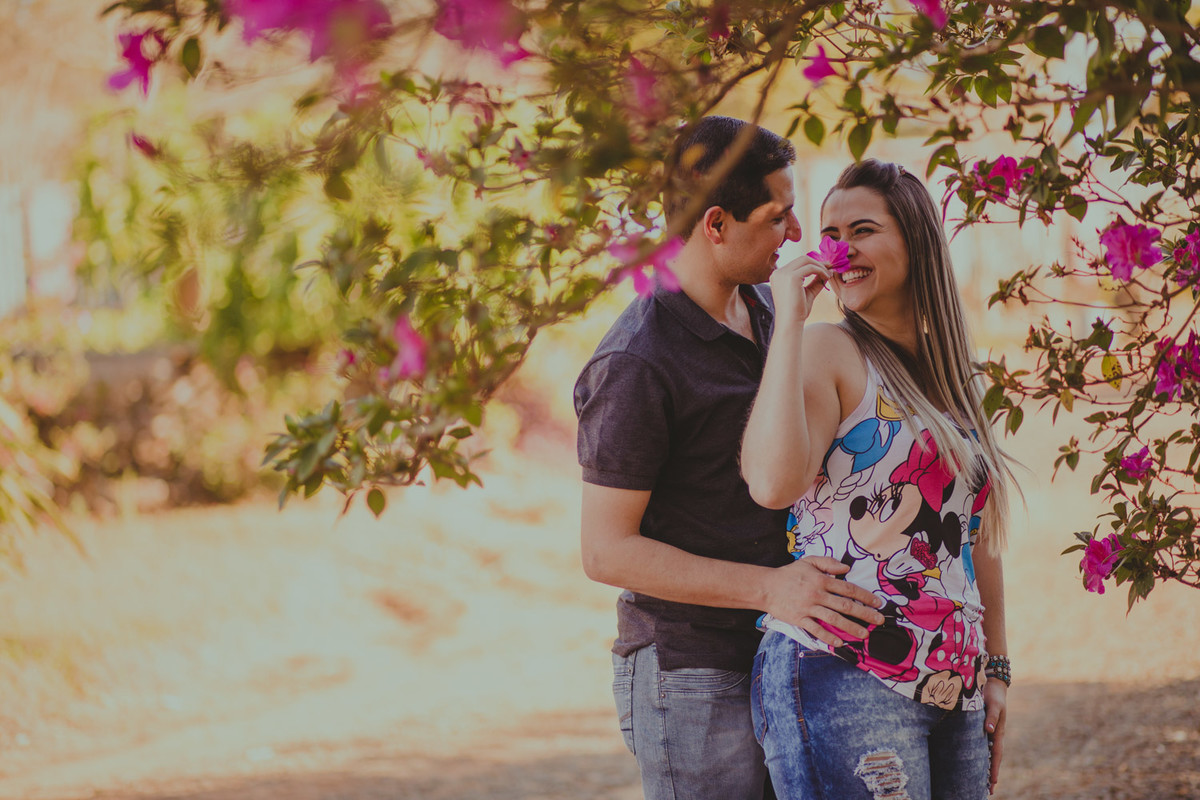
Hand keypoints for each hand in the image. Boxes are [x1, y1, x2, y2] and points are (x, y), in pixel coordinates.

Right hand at [762, 556, 884, 646]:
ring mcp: (808, 608)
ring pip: (834, 619)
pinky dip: (828, 637)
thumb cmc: (789, 574)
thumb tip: (846, 568)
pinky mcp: (799, 619)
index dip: (865, 596)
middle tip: (879, 620)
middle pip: (845, 605)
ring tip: (864, 634)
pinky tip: (839, 642)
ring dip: (851, 627)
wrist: (765, 586)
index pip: (848, 588)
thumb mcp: (808, 561)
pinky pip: (816, 630)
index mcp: (821, 579)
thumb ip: (828, 562)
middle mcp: (817, 594)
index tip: (877, 603)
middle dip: (864, 614)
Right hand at [769, 257, 831, 323]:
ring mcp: (783, 274)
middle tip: (829, 267)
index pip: (797, 263)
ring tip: (828, 275)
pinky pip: (811, 267)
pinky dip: (821, 270)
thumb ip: (815, 281)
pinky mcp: (792, 277)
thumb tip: (828, 270)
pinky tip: (826, 277)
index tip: (825, 268)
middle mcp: (778, 272)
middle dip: (817, 262)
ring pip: (806, 260)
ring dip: (820, 266)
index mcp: (778, 276)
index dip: (812, 263)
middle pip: (802, 259)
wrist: (790, 322)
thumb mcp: (807, 292)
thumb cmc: (797, 311)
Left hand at [983, 677, 1007, 793]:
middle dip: (990, 774)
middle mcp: (994, 734)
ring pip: (987, 752)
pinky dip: (980, 754)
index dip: (994, 769)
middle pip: (992, 758)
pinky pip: (981, 743)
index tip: (992, 783)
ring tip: (981, 781)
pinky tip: (974, 760)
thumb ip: (991, 717)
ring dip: (985, 766)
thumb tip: (989, 731)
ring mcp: (990, 731)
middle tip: (988, 791)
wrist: (993, 682)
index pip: (996, 755)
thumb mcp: (993, 704)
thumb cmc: (993, 693)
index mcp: (998, 732)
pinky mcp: (983, 725)